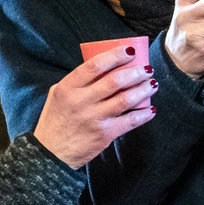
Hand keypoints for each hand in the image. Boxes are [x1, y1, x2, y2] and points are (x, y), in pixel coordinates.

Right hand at [32, 46, 157, 167]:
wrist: (50, 153)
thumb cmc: (56, 120)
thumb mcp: (59, 95)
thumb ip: (78, 81)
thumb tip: (106, 66)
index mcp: (68, 87)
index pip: (94, 65)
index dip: (115, 56)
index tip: (130, 51)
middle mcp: (81, 101)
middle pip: (114, 81)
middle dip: (136, 72)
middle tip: (147, 68)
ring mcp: (94, 118)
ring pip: (125, 99)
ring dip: (143, 90)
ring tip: (152, 84)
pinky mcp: (104, 134)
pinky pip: (130, 121)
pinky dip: (144, 114)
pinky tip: (151, 109)